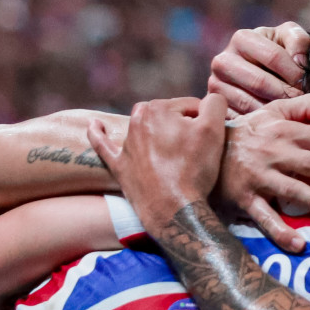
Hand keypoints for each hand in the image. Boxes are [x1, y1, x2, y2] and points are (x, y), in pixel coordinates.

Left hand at [90, 94, 227, 227]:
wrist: (173, 210)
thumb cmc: (194, 170)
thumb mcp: (214, 130)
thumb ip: (214, 104)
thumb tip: (210, 99)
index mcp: (159, 108)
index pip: (191, 106)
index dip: (206, 122)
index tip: (211, 141)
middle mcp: (137, 121)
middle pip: (168, 116)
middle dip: (182, 127)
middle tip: (196, 149)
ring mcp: (126, 144)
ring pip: (144, 129)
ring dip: (156, 132)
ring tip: (172, 148)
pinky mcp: (119, 166)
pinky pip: (103, 145)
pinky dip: (98, 134)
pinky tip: (95, 125)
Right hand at [207, 23, 309, 112]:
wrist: (258, 71)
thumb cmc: (278, 52)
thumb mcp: (289, 38)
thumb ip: (299, 41)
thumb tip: (300, 62)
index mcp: (242, 38)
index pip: (273, 56)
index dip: (295, 72)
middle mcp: (222, 60)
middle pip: (260, 82)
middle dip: (286, 94)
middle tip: (304, 103)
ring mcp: (216, 85)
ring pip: (250, 103)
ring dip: (275, 110)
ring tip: (294, 113)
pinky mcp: (218, 107)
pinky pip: (242, 118)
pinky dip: (262, 122)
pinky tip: (277, 121)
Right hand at [218, 96, 309, 252]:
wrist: (200, 149)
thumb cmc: (246, 132)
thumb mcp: (272, 111)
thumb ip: (304, 107)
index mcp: (285, 132)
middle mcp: (275, 154)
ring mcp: (260, 178)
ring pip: (293, 190)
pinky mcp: (245, 199)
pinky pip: (265, 217)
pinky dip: (281, 232)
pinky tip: (299, 244)